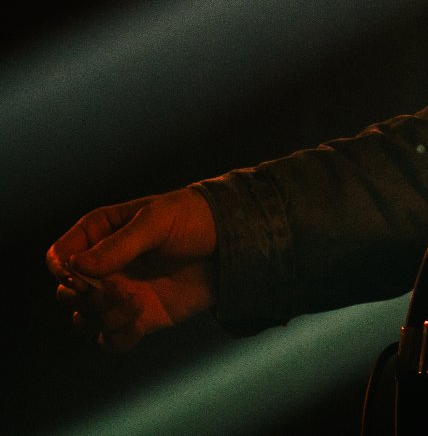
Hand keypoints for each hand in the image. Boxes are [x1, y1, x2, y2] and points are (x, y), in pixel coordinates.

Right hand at [47, 188, 219, 350]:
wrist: (234, 244)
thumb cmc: (196, 219)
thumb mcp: (159, 220)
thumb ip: (120, 244)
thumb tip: (77, 266)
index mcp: (102, 233)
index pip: (59, 256)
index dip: (61, 269)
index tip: (79, 275)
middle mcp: (104, 267)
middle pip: (66, 293)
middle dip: (85, 297)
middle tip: (118, 288)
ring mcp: (120, 294)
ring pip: (85, 320)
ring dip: (104, 317)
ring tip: (138, 301)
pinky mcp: (139, 317)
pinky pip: (111, 342)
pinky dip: (118, 338)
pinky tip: (141, 322)